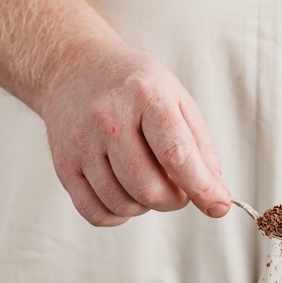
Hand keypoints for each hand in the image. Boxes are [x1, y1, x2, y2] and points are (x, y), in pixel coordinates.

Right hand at [41, 45, 230, 225]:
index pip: (176, 154)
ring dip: (147, 206)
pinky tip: (127, 195)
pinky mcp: (63, 164)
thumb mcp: (178, 101)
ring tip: (150, 182)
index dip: (201, 187)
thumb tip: (215, 194)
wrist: (75, 67)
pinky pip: (94, 212)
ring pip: (123, 203)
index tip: (218, 206)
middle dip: (174, 200)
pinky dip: (118, 215)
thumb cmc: (136, 88)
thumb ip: (201, 148)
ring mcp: (81, 142)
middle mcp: (109, 119)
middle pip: (149, 188)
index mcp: (147, 97)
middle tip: (178, 188)